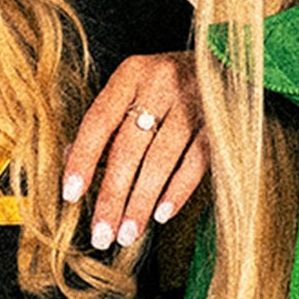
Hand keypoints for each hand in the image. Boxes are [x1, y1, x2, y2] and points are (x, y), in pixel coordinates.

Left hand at [62, 52, 205, 249]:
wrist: (230, 64)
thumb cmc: (172, 84)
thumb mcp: (136, 90)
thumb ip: (106, 122)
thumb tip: (69, 159)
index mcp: (132, 73)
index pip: (99, 121)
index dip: (83, 159)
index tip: (71, 195)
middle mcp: (162, 83)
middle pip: (129, 147)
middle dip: (113, 196)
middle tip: (101, 233)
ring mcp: (194, 102)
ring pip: (161, 160)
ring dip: (141, 203)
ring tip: (127, 234)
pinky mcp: (220, 122)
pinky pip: (195, 163)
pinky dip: (177, 191)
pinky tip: (161, 215)